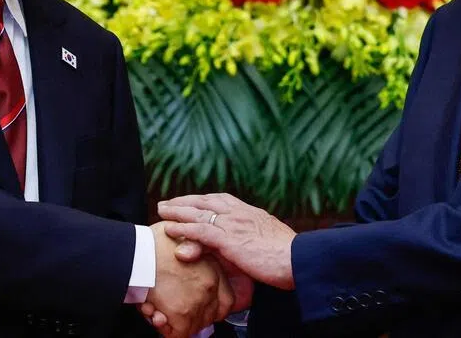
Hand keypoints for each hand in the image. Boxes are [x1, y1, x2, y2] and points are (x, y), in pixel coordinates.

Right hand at [140, 221, 232, 336]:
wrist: (135, 252)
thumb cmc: (152, 242)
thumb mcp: (181, 236)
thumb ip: (192, 247)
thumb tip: (190, 256)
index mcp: (212, 267)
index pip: (227, 299)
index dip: (213, 305)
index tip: (199, 304)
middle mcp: (209, 286)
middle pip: (209, 315)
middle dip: (191, 315)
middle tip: (173, 307)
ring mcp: (197, 301)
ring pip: (193, 326)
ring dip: (176, 321)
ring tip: (159, 307)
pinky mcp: (181, 314)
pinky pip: (178, 334)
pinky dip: (165, 329)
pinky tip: (154, 313)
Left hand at [157, 192, 295, 289]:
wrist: (298, 259)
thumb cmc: (287, 255)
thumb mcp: (265, 241)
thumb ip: (249, 240)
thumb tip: (240, 244)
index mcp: (248, 212)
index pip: (219, 200)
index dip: (201, 201)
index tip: (188, 201)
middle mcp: (238, 213)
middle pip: (205, 202)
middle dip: (184, 202)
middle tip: (167, 203)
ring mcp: (233, 224)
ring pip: (198, 214)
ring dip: (177, 211)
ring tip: (162, 211)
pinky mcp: (229, 239)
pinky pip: (200, 232)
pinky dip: (183, 229)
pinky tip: (170, 228)